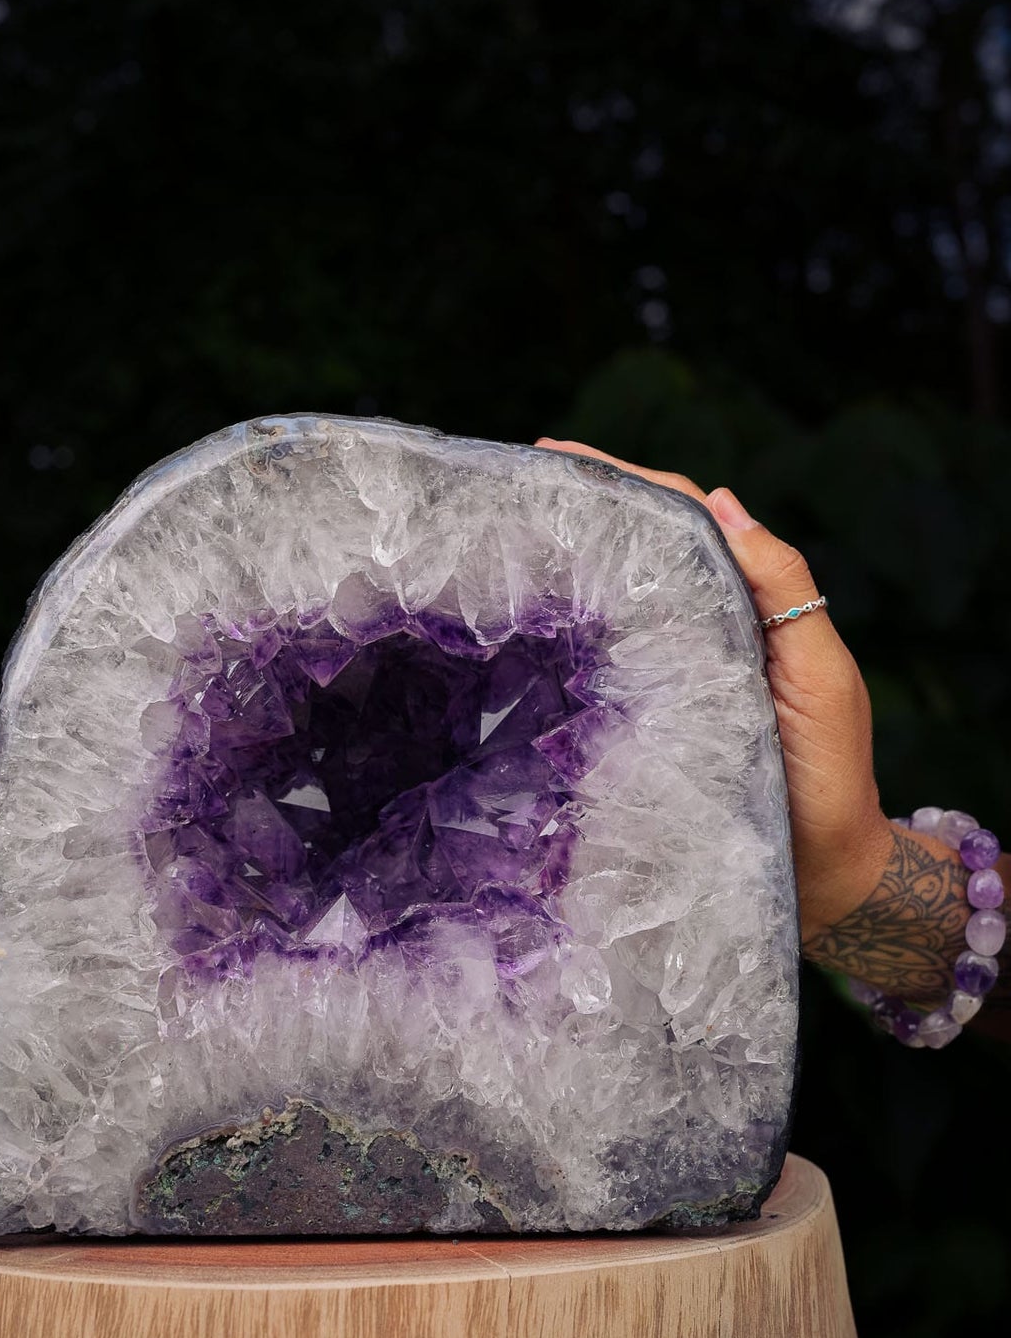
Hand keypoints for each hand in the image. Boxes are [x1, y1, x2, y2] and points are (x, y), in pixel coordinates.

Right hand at [535, 437, 893, 945]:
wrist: (823, 879)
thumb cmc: (829, 775)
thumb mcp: (820, 673)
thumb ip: (784, 588)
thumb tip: (724, 500)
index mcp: (743, 604)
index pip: (682, 519)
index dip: (626, 481)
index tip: (557, 457)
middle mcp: (701, 629)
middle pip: (641, 548)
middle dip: (584, 507)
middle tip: (513, 485)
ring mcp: (668, 676)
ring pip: (616, 599)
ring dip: (570, 560)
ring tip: (507, 532)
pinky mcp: (640, 726)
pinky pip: (599, 665)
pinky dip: (565, 631)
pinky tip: (521, 620)